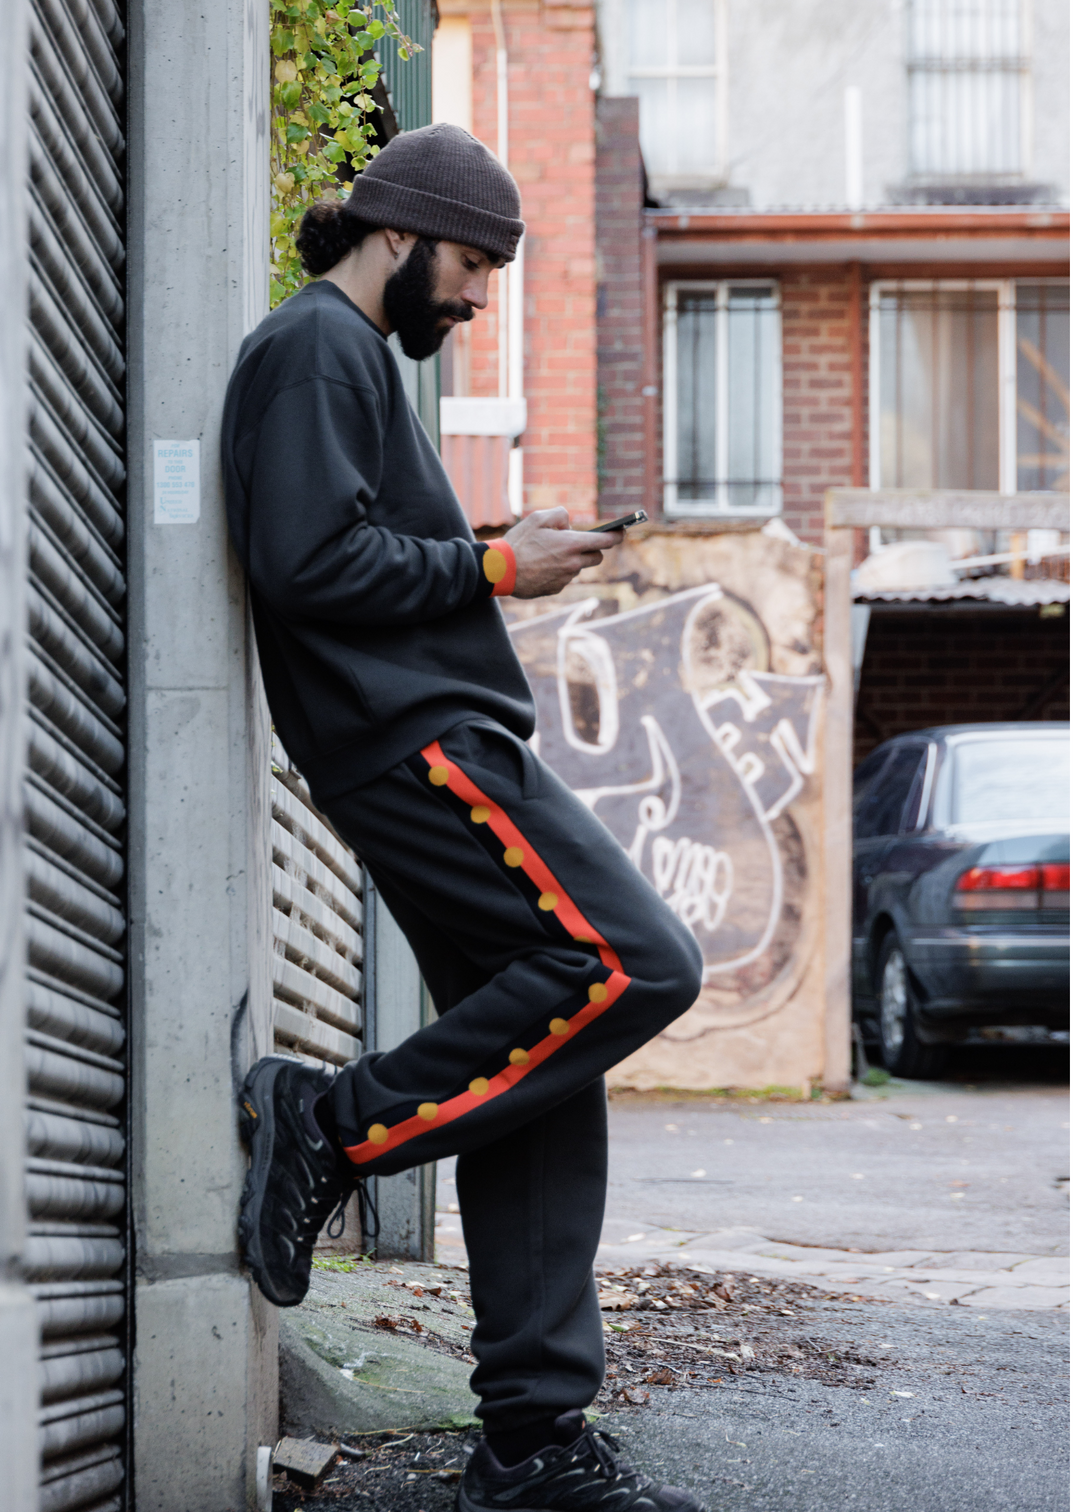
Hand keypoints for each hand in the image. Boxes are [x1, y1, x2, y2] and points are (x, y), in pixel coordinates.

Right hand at [501, 508, 622, 598]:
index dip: (616, 536)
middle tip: (576, 543)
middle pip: (596, 557)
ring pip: (578, 568)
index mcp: (572, 544)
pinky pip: (564, 578)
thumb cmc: (518, 542)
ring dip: (571, 561)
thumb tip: (569, 524)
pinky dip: (558, 572)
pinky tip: (540, 567)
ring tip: (548, 555)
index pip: (605, 541)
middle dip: (592, 550)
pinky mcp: (556, 589)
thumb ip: (560, 515)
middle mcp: (573, 563)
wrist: (501, 570)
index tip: (621, 533)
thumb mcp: (537, 518)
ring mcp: (565, 578)